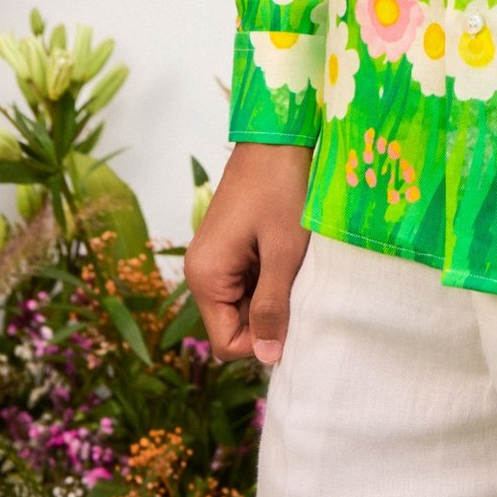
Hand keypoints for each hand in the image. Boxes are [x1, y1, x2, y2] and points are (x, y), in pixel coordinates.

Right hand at [183, 141, 312, 365]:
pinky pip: (246, 283)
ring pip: (242, 305)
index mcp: (204, 277)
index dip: (261, 341)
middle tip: (297, 284)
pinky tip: (286, 255)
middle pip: (233, 325)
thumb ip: (272, 306)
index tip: (292, 315)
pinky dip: (268, 278)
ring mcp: (213, 260)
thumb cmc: (281, 189)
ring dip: (270, 295)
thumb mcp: (283, 253)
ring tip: (292, 265)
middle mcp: (200, 273)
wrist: (276, 138)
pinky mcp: (227, 249)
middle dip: (267, 316)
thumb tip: (268, 358)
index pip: (226, 344)